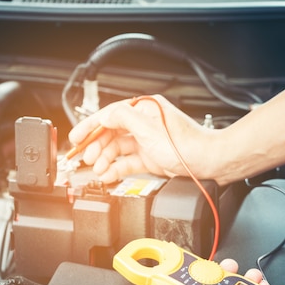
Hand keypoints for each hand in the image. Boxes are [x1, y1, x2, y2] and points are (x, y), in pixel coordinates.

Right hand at [68, 95, 213, 183]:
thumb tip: (103, 116)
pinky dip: (115, 168)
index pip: (110, 115)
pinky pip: (126, 163)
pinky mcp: (150, 158)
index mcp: (144, 110)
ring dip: (104, 159)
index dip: (91, 126)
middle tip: (85, 158)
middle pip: (111, 134)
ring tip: (97, 169)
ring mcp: (146, 142)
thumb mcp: (149, 129)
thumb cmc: (187, 145)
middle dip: (96, 146)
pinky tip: (107, 175)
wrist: (208, 164)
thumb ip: (123, 119)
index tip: (76, 137)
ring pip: (117, 150)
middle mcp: (144, 124)